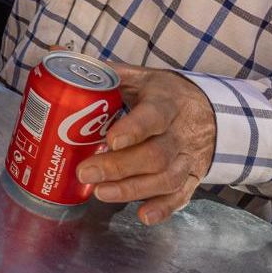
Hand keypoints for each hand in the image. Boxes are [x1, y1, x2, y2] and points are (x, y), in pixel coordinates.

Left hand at [75, 65, 216, 225]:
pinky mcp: (191, 178)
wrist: (212, 113)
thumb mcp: (143, 77)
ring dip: (133, 189)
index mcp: (166, 103)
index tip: (110, 139)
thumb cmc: (165, 95)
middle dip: (120, 166)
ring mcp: (188, 158)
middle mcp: (180, 134)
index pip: (153, 117)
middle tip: (85, 172)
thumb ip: (107, 73)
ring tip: (101, 193)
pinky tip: (143, 216)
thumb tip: (59, 56)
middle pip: (155, 155)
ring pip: (166, 179)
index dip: (133, 129)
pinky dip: (163, 209)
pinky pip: (181, 197)